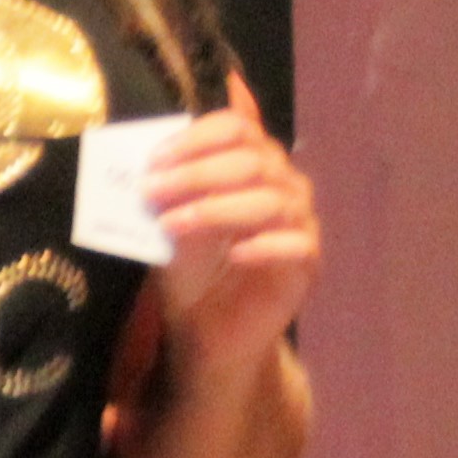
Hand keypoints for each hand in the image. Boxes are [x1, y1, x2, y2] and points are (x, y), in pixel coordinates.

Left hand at [145, 80, 317, 377]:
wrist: (206, 328)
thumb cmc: (191, 267)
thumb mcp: (171, 219)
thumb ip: (170, 183)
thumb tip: (155, 147)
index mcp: (254, 162)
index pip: (238, 129)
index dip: (196, 139)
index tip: (154, 160)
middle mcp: (285, 183)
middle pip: (253, 161)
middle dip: (196, 174)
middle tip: (150, 190)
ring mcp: (301, 222)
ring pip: (271, 201)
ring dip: (215, 210)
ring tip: (171, 224)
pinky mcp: (308, 263)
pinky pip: (295, 244)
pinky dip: (263, 246)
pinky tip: (233, 254)